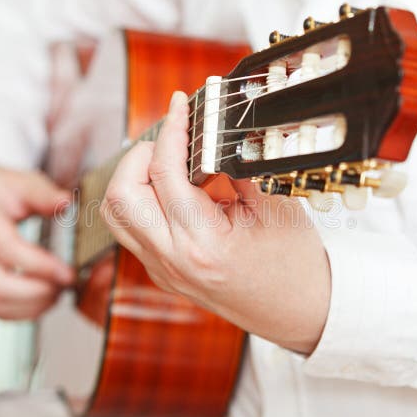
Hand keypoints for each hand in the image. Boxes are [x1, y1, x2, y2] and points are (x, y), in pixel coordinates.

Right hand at [0, 161, 74, 319]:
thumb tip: (65, 203)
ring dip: (33, 306)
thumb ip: (44, 194)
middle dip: (38, 293)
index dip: (40, 266)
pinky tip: (44, 300)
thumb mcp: (22, 181)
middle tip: (64, 285)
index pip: (7, 250)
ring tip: (58, 292)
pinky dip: (24, 312)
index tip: (67, 272)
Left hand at [102, 92, 330, 353]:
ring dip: (134, 179)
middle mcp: (172, 261)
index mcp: (202, 244)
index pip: (165, 173)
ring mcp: (163, 271)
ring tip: (168, 163)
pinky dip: (143, 201)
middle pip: (120, 195)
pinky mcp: (162, 273)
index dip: (171, 129)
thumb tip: (208, 132)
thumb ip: (234, 167)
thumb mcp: (273, 206)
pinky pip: (132, 229)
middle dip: (140, 155)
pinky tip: (174, 191)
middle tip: (171, 139)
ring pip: (115, 214)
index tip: (179, 104)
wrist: (300, 312)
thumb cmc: (294, 264)